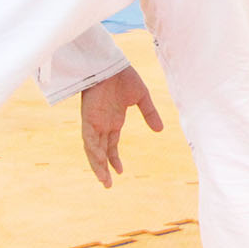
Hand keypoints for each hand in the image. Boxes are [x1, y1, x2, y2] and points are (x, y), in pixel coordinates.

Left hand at [79, 67, 164, 187]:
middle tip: (108, 184)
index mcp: (113, 120)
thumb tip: (160, 130)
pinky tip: (99, 163)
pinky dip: (94, 152)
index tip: (120, 171)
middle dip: (103, 168)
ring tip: (104, 181)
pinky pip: (89, 140)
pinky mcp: (88, 118)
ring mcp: (94, 122)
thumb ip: (150, 113)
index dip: (113, 159)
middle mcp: (102, 124)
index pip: (111, 145)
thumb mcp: (142, 98)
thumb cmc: (124, 76)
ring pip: (93, 150)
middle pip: (101, 151)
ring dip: (97, 165)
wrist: (111, 62)